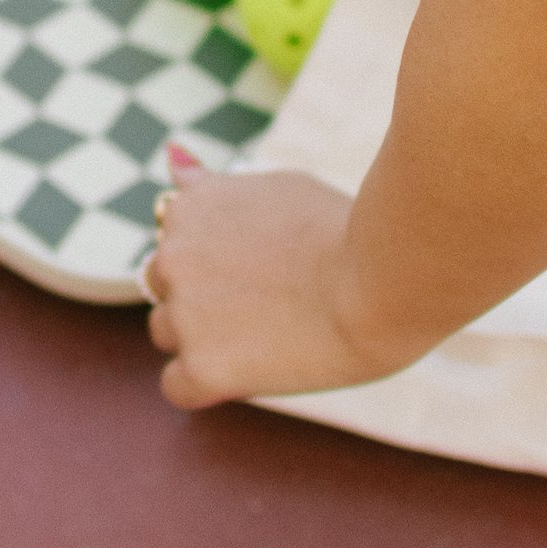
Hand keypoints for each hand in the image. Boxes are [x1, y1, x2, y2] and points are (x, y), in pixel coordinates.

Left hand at [145, 156, 406, 409]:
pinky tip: (248, 373)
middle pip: (164, 286)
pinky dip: (207, 385)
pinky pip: (178, 387)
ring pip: (167, 334)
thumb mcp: (280, 184)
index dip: (215, 258)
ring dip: (203, 338)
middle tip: (268, 301)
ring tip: (266, 334)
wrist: (382, 282)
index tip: (259, 266)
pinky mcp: (201, 366)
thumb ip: (220, 186)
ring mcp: (183, 313)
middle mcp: (173, 256)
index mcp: (190, 208)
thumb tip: (173, 160)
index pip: (172, 239)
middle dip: (203, 295)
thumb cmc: (344, 230)